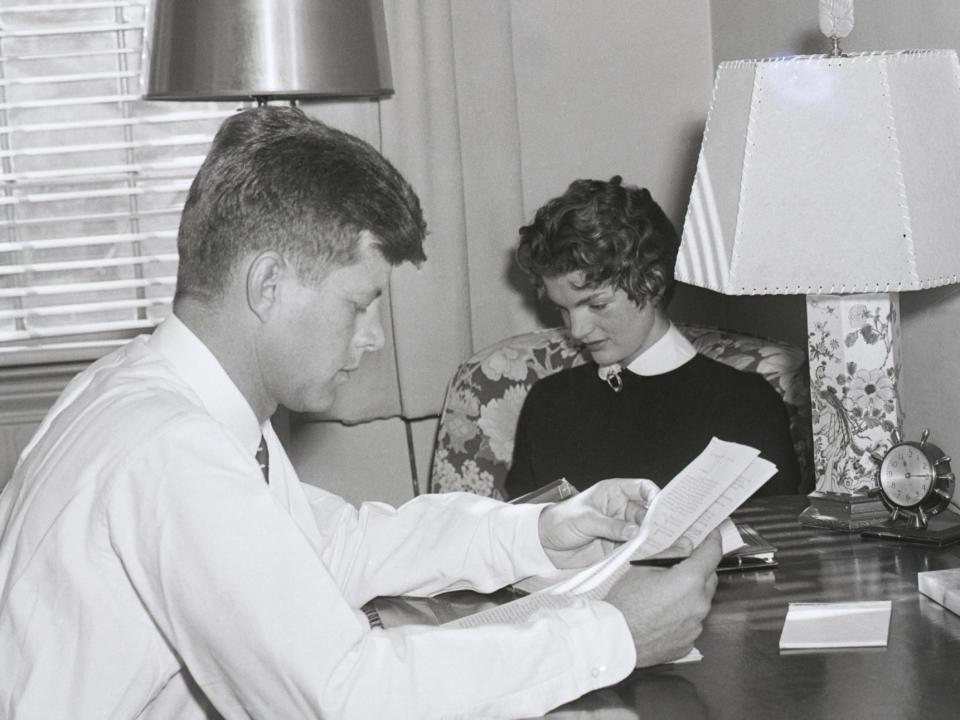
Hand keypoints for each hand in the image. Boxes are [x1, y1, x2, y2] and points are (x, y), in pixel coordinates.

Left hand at [538, 478, 658, 568]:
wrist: (545, 542)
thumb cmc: (560, 521)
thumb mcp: (585, 519)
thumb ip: (610, 525)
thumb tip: (634, 531)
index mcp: (614, 492)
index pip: (641, 488)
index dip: (655, 495)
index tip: (663, 507)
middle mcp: (620, 509)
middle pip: (647, 512)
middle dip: (657, 521)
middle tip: (665, 533)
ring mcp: (620, 528)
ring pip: (643, 531)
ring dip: (651, 539)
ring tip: (660, 547)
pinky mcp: (616, 546)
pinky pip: (633, 548)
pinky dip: (640, 552)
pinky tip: (648, 556)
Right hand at [605, 529, 721, 666]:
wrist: (615, 639)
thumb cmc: (625, 602)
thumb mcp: (642, 568)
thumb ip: (670, 554)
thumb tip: (686, 546)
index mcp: (689, 580)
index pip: (712, 554)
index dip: (713, 541)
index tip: (712, 535)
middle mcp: (699, 603)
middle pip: (710, 579)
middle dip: (700, 570)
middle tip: (680, 566)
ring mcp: (696, 625)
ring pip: (701, 602)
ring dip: (691, 594)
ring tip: (665, 594)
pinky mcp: (689, 642)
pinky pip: (692, 622)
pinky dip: (683, 615)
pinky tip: (663, 614)